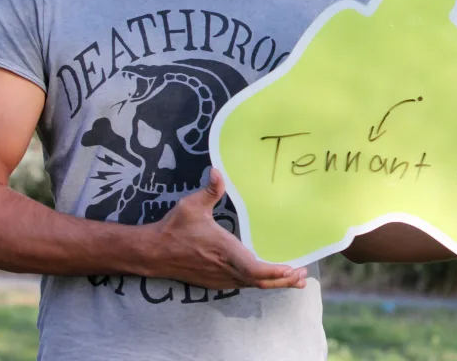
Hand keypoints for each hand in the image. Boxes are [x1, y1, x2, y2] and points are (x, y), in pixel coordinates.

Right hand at [148, 168, 305, 289]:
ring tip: (294, 278)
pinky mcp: (215, 282)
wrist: (153, 252)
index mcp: (224, 251)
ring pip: (252, 286)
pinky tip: (268, 277)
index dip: (274, 273)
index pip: (254, 269)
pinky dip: (259, 283)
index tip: (292, 271)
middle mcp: (226, 269)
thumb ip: (210, 190)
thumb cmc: (174, 228)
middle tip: (303, 276)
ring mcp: (220, 278)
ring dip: (273, 283)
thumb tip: (218, 171)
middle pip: (260, 282)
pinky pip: (242, 285)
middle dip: (283, 281)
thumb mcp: (191, 206)